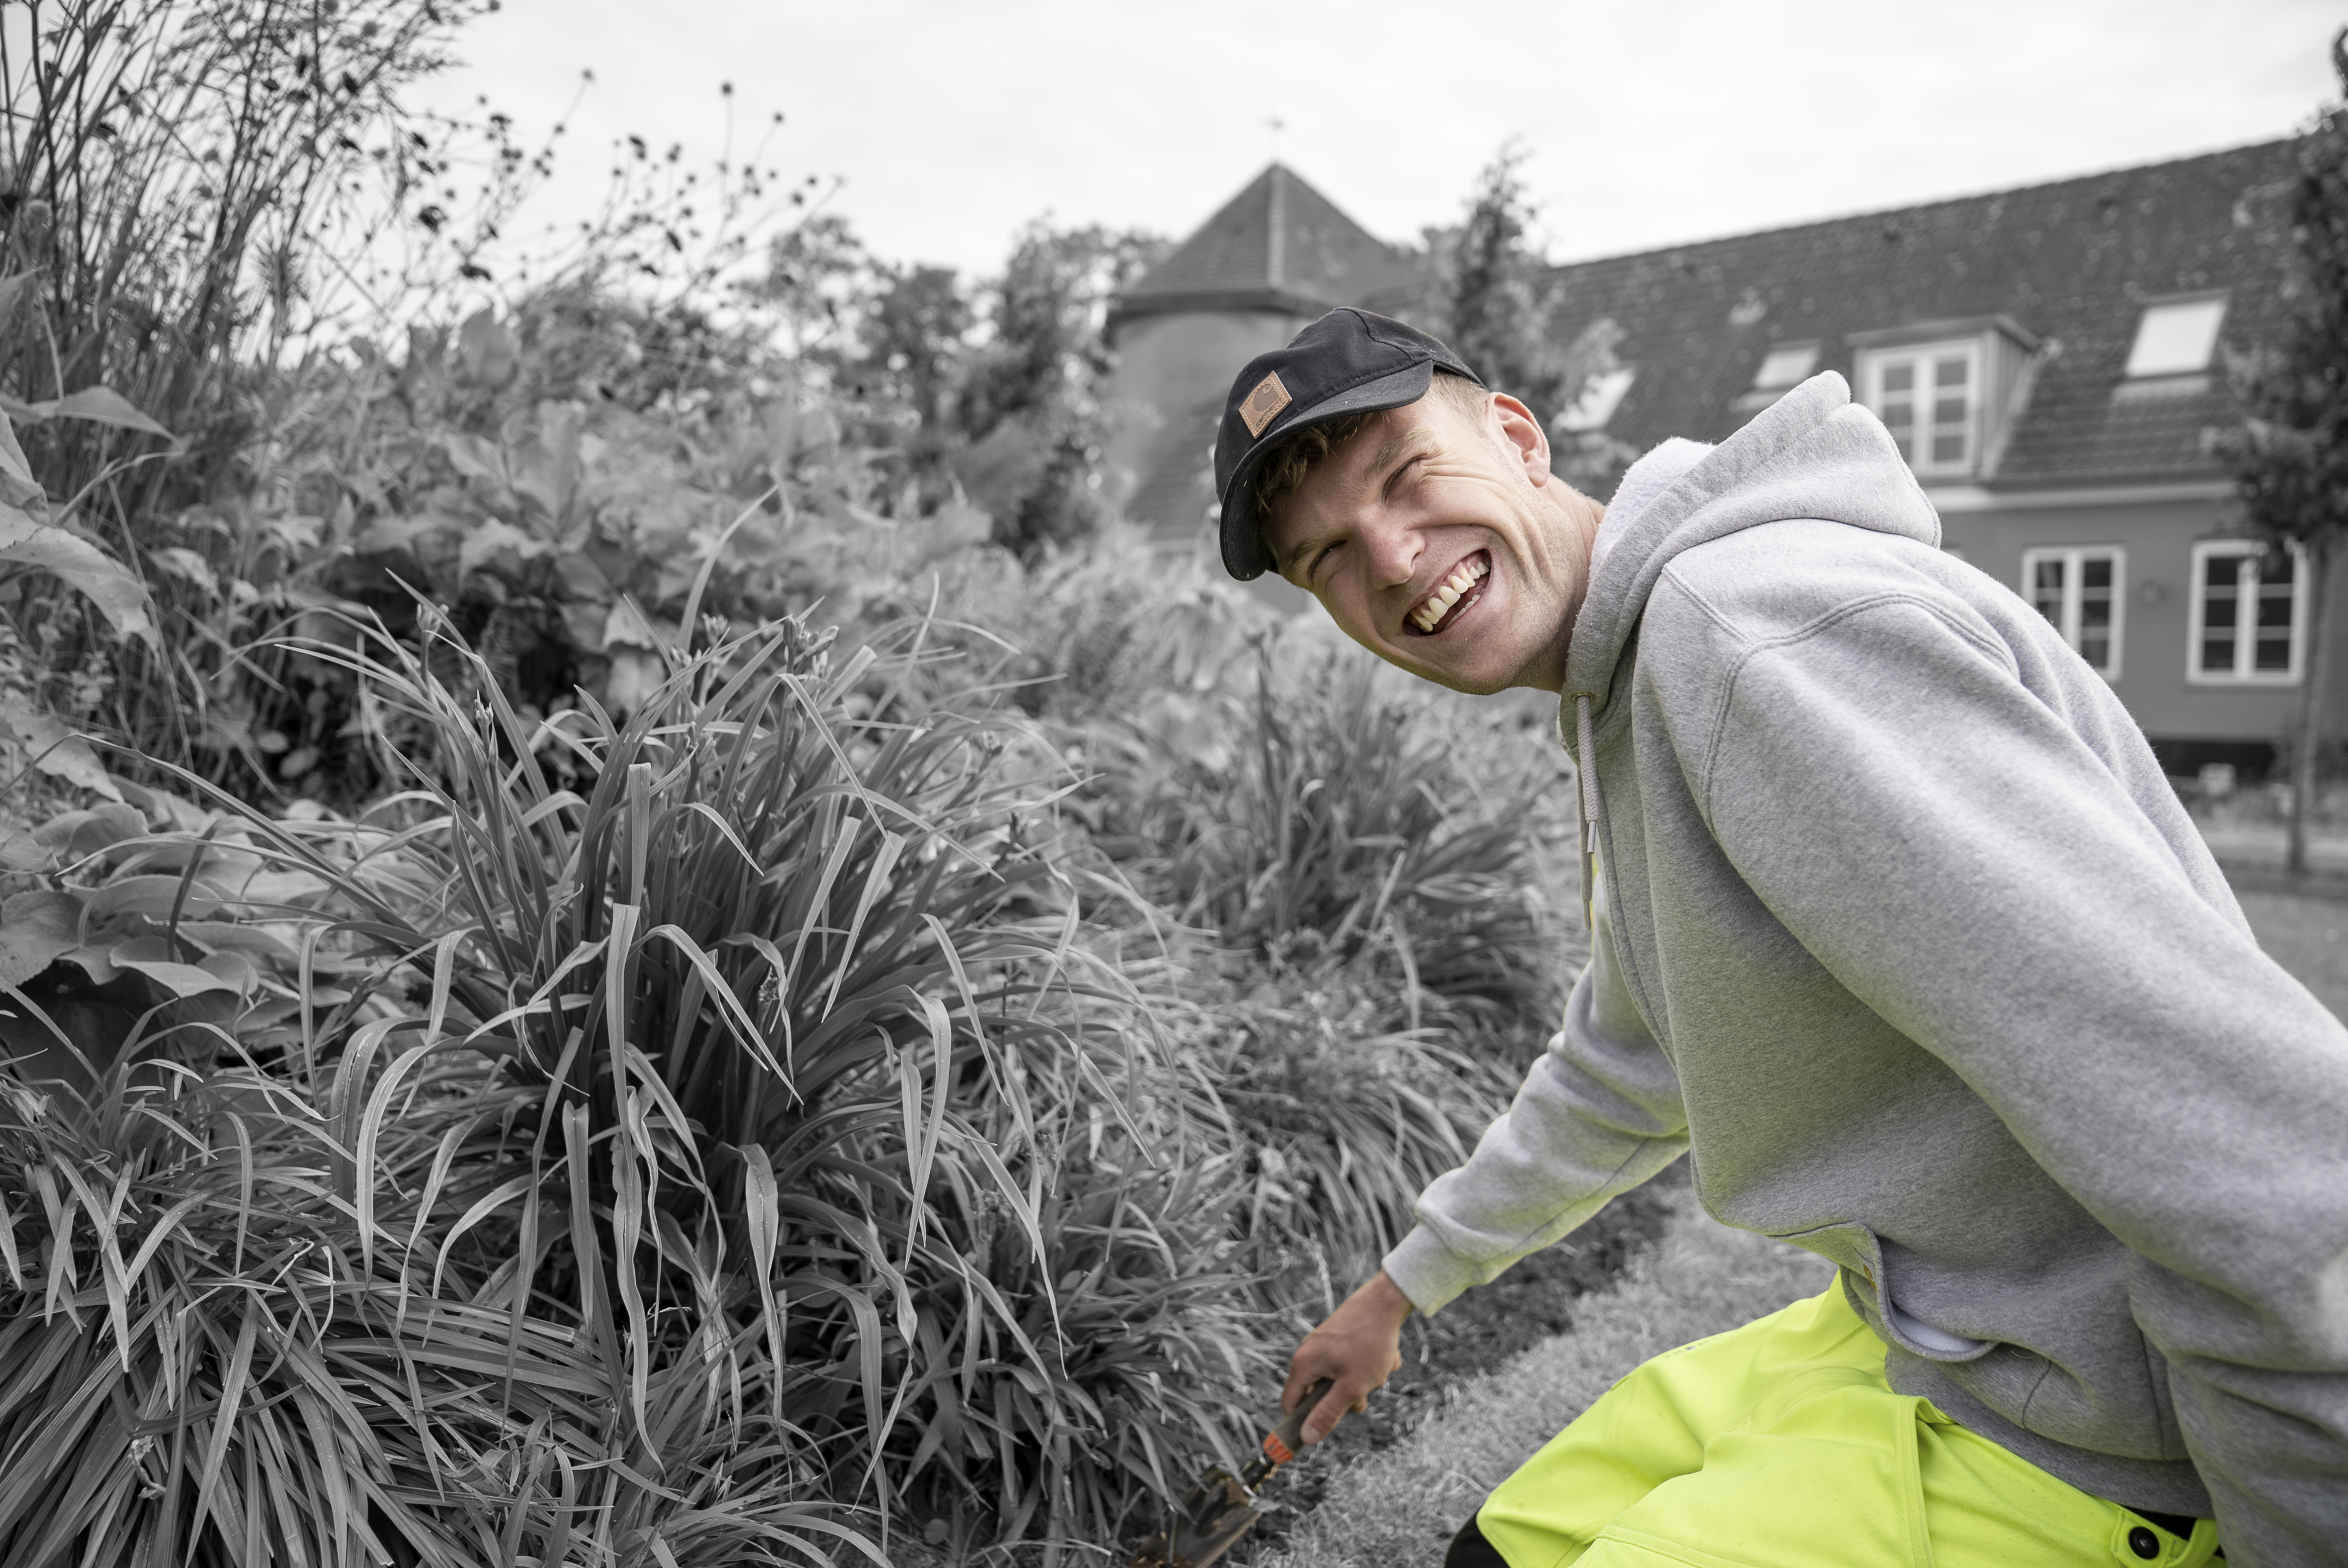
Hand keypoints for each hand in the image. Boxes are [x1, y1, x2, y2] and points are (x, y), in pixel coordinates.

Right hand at [1282, 1270, 1413, 1442]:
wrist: (1386, 1300)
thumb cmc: (1369, 1344)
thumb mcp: (1351, 1387)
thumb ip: (1328, 1414)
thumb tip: (1307, 1437)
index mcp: (1303, 1365)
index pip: (1291, 1404)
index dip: (1302, 1422)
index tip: (1320, 1432)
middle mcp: (1309, 1352)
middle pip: (1319, 1393)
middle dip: (1345, 1399)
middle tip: (1363, 1395)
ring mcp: (1324, 1343)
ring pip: (1340, 1378)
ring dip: (1361, 1382)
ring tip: (1380, 1369)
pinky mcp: (1340, 1337)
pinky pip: (1350, 1363)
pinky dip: (1367, 1365)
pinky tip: (1384, 1356)